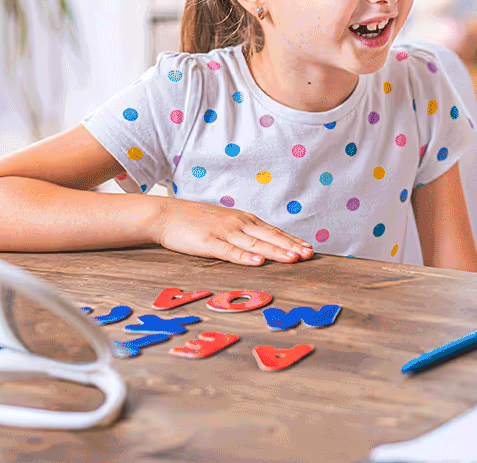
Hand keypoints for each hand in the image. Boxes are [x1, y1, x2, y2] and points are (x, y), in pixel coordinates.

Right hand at [148, 197, 313, 265]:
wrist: (166, 214)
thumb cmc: (196, 221)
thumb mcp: (225, 223)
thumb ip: (243, 232)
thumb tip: (263, 244)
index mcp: (244, 220)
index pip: (273, 231)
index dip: (292, 240)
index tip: (309, 248)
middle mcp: (238, 224)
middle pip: (270, 236)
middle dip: (291, 246)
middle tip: (310, 255)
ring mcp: (224, 232)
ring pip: (255, 243)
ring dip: (276, 251)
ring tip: (293, 259)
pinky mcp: (208, 242)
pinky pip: (230, 251)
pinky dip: (245, 256)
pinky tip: (258, 261)